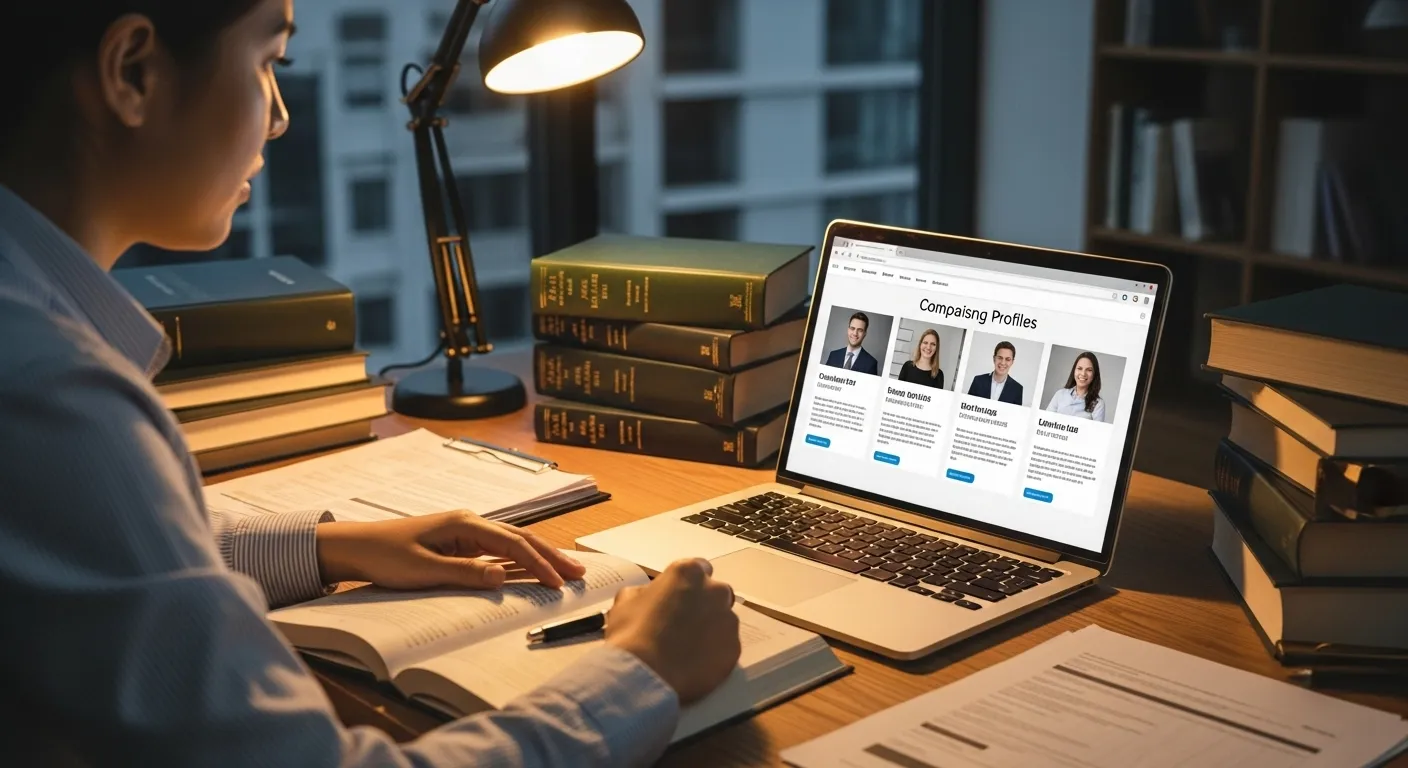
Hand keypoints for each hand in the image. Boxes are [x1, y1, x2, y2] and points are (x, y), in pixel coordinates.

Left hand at [315, 511, 585, 589]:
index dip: (538, 564)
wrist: (357, 546)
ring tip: (567, 570)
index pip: (512, 544)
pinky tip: (533, 569)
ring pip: (513, 543)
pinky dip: (520, 560)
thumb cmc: (386, 556)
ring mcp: (466, 532)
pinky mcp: (460, 543)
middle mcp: (470, 523)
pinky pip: (498, 551)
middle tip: (580, 572)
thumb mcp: (424, 570)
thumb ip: (465, 573)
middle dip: (551, 556)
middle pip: (521, 539)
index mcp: (464, 524)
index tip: (558, 582)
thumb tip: (503, 577)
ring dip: (540, 557)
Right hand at [605, 558, 740, 704]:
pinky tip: (696, 665)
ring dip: (711, 630)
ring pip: (724, 621)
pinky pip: (726, 648)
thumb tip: (651, 596)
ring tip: (689, 650)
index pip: (698, 569)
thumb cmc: (632, 633)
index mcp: (688, 572)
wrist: (646, 675)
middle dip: (705, 605)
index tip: (679, 599)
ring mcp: (728, 620)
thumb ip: (644, 593)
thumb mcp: (625, 602)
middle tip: (684, 625)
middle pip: (716, 593)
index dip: (688, 585)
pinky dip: (715, 654)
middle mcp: (715, 591)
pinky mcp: (735, 648)